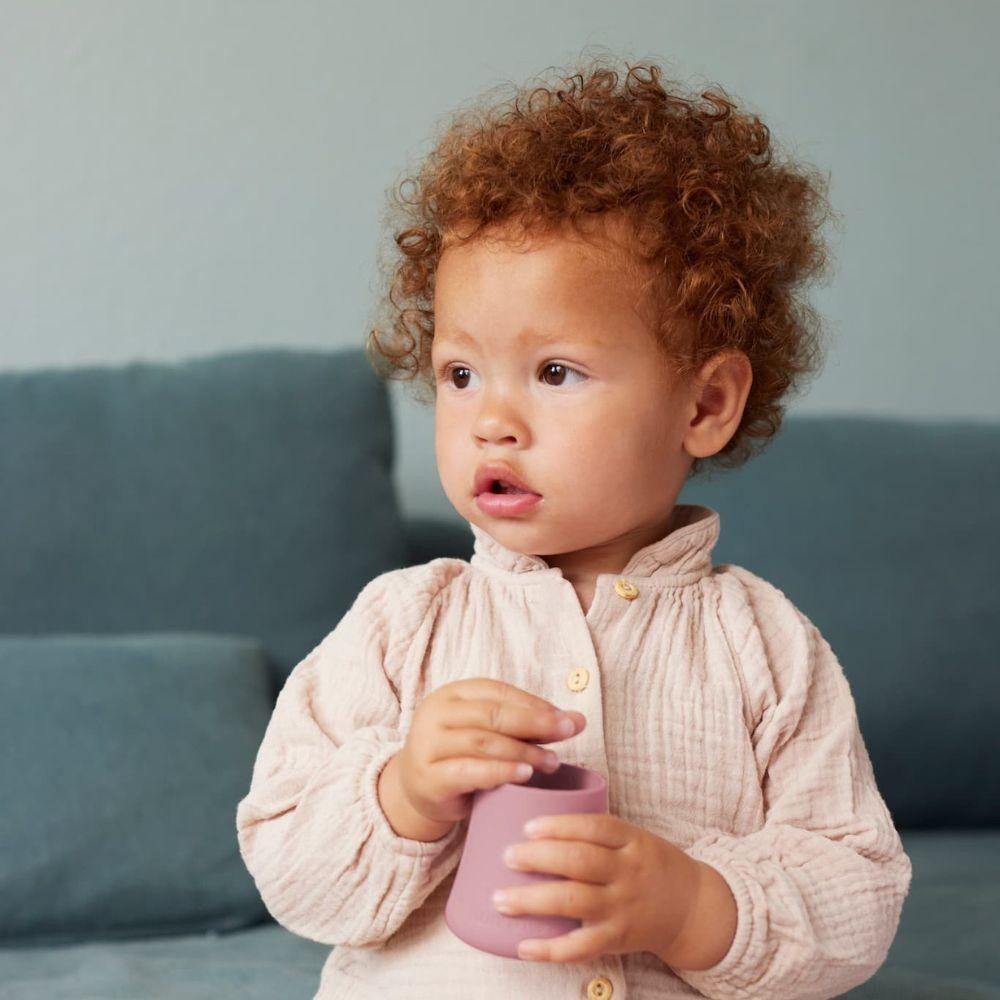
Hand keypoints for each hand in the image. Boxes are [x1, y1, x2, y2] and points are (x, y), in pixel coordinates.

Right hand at [395, 678, 585, 825]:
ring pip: (482, 742)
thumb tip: (577, 719)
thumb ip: (527, 724)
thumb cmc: (461, 755)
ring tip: (551, 762)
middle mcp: (436, 714)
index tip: (568, 718)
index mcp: (452, 694)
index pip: (499, 692)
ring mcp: (428, 745)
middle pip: (492, 714)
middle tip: (568, 732)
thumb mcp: (488, 732)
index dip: (535, 703)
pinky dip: (499, 772)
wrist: (416, 789)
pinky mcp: (429, 778)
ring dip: (522, 751)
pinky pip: (468, 771)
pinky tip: (524, 775)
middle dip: (535, 723)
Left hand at [492, 812, 701, 964]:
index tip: (527, 826)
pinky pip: (581, 947)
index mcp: (631, 840)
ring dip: (533, 901)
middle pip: (580, 861)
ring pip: (574, 902)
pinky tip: (523, 946)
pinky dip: (550, 949)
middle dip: (539, 858)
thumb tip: (536, 819)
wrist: (691, 908)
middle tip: (507, 856)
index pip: (595, 827)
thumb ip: (595, 831)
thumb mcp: (634, 837)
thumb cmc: (650, 865)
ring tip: (500, 899)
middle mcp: (627, 872)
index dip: (560, 825)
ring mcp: (622, 907)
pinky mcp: (617, 939)